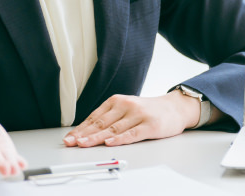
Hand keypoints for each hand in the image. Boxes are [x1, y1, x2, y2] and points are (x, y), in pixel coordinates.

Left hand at [63, 92, 198, 147]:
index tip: (69, 138)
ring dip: (96, 138)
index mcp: (117, 101)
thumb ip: (110, 118)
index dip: (80, 128)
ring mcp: (139, 115)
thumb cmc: (148, 111)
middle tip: (71, 142)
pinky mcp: (150, 125)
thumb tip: (86, 132)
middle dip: (84, 134)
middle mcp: (127, 105)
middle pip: (101, 123)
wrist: (175, 107)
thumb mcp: (127, 108)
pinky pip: (132, 133)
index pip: (95, 117)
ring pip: (113, 129)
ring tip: (84, 144)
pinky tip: (110, 142)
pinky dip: (120, 139)